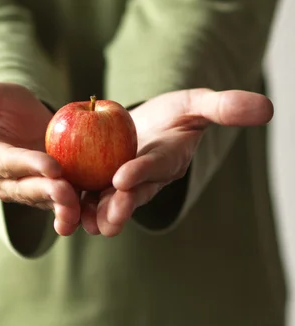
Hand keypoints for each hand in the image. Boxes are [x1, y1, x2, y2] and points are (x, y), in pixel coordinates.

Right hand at [0, 82, 80, 235]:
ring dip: (65, 210)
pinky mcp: (55, 193)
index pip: (9, 163)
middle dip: (49, 193)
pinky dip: (83, 209)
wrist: (31, 120)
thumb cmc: (4, 105)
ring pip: (49, 203)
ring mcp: (34, 190)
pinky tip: (97, 214)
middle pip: (30, 189)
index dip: (29, 165)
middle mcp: (9, 181)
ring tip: (80, 215)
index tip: (53, 167)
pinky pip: (69, 202)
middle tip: (70, 193)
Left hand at [81, 88, 273, 236]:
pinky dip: (73, 199)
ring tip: (76, 221)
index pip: (158, 167)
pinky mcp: (100, 182)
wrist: (145, 126)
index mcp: (168, 159)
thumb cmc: (175, 114)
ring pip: (108, 202)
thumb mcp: (197, 104)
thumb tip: (268, 108)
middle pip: (132, 194)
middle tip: (103, 220)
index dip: (143, 173)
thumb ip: (225, 106)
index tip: (125, 179)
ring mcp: (122, 183)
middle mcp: (146, 177)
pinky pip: (87, 192)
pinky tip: (56, 204)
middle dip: (119, 208)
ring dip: (93, 213)